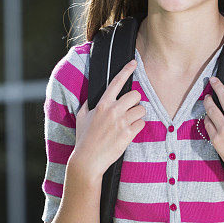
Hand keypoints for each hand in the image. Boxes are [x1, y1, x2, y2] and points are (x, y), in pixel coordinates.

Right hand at [71, 59, 145, 178]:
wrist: (88, 160)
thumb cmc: (84, 139)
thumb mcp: (81, 117)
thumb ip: (88, 105)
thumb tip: (92, 98)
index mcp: (102, 104)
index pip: (116, 82)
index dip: (126, 70)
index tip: (134, 62)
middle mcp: (113, 110)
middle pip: (136, 95)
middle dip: (135, 102)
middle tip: (130, 109)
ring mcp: (121, 122)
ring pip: (141, 110)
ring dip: (137, 115)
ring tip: (128, 123)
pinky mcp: (128, 134)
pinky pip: (142, 124)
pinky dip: (137, 128)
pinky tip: (128, 133)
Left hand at [202, 71, 223, 183]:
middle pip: (222, 96)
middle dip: (217, 85)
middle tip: (212, 79)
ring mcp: (223, 129)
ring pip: (211, 109)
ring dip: (208, 100)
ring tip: (207, 96)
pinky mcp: (215, 139)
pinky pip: (208, 124)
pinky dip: (207, 118)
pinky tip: (208, 116)